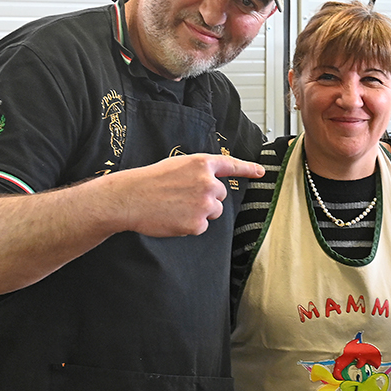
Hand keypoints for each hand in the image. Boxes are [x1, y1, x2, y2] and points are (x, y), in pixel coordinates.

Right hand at [110, 154, 264, 236]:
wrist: (129, 198)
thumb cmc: (149, 182)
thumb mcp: (177, 166)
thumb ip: (198, 172)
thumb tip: (212, 185)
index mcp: (201, 164)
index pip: (231, 165)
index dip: (248, 169)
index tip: (261, 172)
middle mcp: (208, 182)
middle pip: (221, 195)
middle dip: (207, 198)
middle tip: (182, 197)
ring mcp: (204, 203)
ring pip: (214, 212)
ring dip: (200, 212)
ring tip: (176, 207)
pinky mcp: (198, 223)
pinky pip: (202, 226)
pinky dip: (190, 226)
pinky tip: (174, 218)